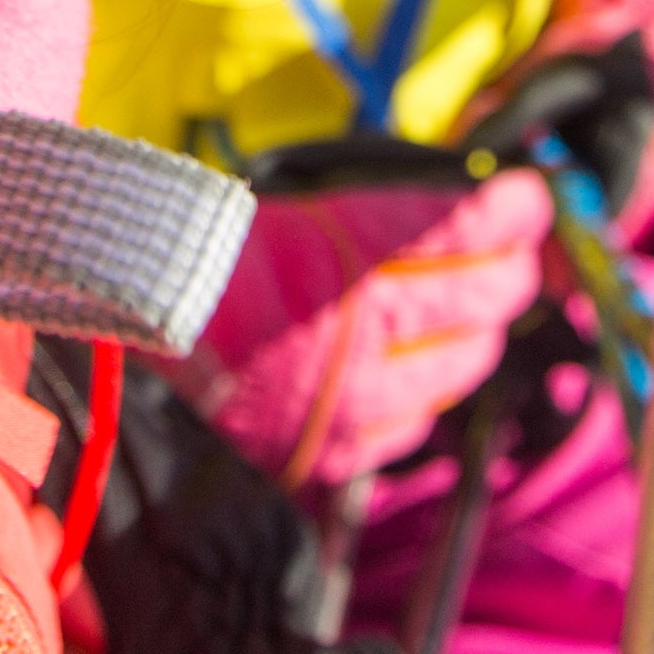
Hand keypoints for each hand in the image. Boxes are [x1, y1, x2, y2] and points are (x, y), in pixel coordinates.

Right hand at [164, 169, 555, 489]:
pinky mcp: (335, 454)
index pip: (468, 226)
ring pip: (465, 364)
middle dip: (513, 269)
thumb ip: (365, 221)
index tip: (531, 200)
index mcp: (351, 256)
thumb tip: (440, 214)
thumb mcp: (283, 214)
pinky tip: (419, 373)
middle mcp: (367, 331)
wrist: (122, 349)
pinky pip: (415, 422)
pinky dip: (427, 394)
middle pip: (485, 298)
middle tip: (518, 254)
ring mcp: (356, 400)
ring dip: (480, 333)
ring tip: (479, 313)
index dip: (515, 211)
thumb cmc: (189, 264)